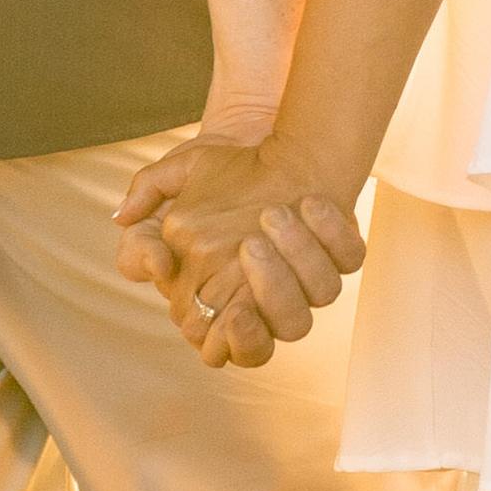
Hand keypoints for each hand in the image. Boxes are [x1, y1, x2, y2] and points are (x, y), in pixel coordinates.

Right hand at [119, 133, 367, 370]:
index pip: (231, 348)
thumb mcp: (166, 209)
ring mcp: (312, 272)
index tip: (234, 313)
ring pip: (322, 293)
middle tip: (251, 246)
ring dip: (301, 256)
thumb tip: (152, 264)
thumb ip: (140, 238)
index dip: (235, 339)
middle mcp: (275, 294)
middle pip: (288, 327)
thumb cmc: (210, 183)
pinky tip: (310, 202)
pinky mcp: (341, 246)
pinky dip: (334, 231)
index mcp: (228, 299)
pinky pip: (350, 256)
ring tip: (274, 213)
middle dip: (273, 293)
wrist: (256, 142)